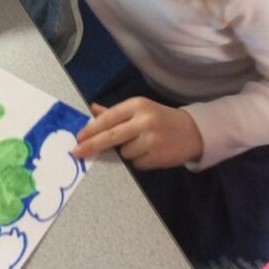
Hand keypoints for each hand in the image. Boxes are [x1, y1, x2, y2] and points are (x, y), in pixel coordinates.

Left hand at [73, 99, 203, 168]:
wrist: (191, 130)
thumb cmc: (159, 118)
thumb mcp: (138, 109)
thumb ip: (114, 111)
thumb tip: (92, 109)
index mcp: (137, 105)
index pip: (109, 117)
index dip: (92, 128)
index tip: (78, 137)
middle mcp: (144, 120)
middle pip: (111, 136)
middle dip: (92, 145)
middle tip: (77, 152)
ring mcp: (152, 139)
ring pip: (124, 153)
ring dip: (126, 152)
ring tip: (140, 144)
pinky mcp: (159, 156)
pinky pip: (136, 164)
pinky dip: (138, 160)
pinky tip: (149, 152)